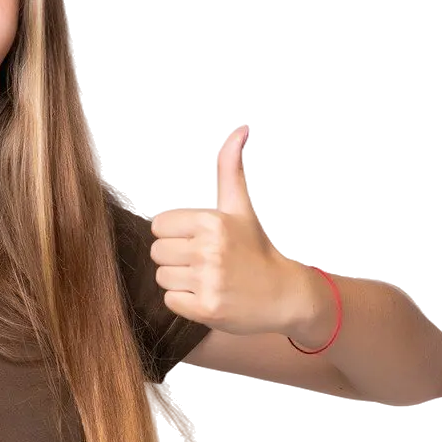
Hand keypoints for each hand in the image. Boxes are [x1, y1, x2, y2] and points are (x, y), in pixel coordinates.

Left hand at [150, 124, 314, 336]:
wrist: (284, 295)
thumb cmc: (257, 249)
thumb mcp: (242, 207)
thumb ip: (231, 171)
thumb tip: (239, 131)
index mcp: (212, 222)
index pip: (159, 226)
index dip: (175, 234)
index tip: (197, 241)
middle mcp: (209, 250)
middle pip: (157, 253)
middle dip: (175, 258)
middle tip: (202, 262)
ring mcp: (208, 282)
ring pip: (162, 277)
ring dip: (179, 280)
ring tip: (206, 279)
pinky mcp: (206, 309)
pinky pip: (170, 301)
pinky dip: (184, 302)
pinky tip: (207, 296)